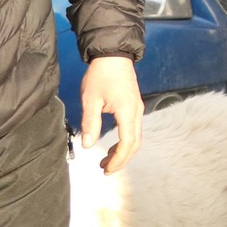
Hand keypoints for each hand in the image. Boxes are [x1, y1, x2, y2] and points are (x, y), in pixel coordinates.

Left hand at [80, 55, 142, 173]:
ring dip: (123, 152)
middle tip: (106, 170)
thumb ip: (90, 123)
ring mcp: (137, 109)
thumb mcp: (90, 99)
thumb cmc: (100, 76)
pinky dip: (124, 142)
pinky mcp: (134, 106)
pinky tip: (112, 146)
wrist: (113, 55)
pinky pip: (133, 129)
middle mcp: (137, 112)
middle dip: (122, 159)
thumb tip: (88, 145)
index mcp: (127, 111)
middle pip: (135, 143)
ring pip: (136, 137)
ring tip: (106, 162)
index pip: (127, 142)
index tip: (106, 169)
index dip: (118, 159)